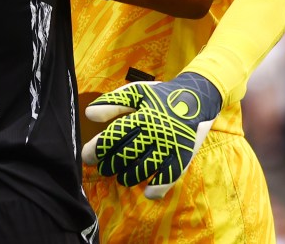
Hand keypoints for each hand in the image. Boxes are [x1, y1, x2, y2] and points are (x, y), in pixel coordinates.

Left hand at [82, 72, 220, 199]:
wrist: (197, 97)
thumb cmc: (161, 96)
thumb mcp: (136, 92)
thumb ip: (112, 103)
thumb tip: (88, 114)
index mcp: (142, 115)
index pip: (114, 136)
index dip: (97, 148)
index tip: (87, 156)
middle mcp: (156, 132)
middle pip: (126, 155)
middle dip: (109, 165)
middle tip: (103, 168)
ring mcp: (170, 146)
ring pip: (144, 169)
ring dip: (128, 177)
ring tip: (121, 176)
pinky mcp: (183, 156)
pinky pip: (169, 177)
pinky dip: (157, 188)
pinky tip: (147, 192)